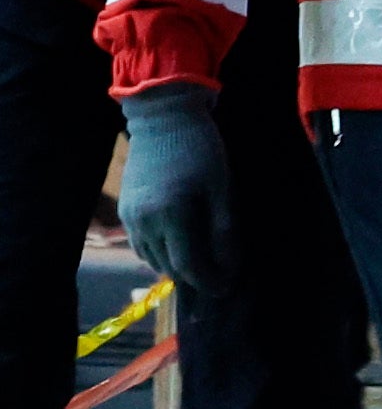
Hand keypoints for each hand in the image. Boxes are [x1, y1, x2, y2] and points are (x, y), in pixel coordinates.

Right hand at [109, 86, 230, 300]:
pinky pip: (141, 244)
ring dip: (176, 266)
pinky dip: (160, 252)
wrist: (163, 119)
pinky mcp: (124, 210)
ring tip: (201, 266)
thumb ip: (224, 230)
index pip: (188, 265)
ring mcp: (130, 217)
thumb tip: (230, 267)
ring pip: (152, 258)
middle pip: (169, 266)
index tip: (227, 288)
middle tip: (218, 280)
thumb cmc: (201, 150)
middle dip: (194, 277)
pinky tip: (177, 247)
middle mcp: (144, 222)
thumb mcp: (222, 188)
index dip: (208, 280)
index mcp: (171, 215)